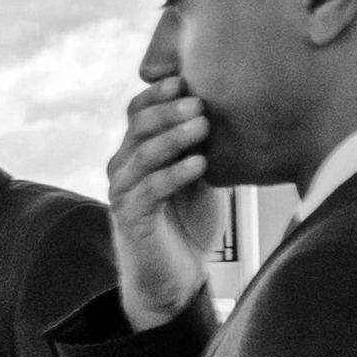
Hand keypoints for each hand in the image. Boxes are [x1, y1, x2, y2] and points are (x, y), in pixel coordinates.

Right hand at [105, 85, 216, 329]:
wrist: (175, 278)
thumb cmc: (188, 224)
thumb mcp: (197, 176)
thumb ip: (202, 146)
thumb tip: (234, 110)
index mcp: (135, 152)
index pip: (137, 111)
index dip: (157, 94)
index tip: (186, 79)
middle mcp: (122, 167)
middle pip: (137, 126)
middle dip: (169, 110)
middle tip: (199, 103)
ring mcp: (123, 192)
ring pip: (143, 153)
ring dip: (174, 136)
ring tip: (203, 126)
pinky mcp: (131, 217)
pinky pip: (151, 188)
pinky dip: (176, 173)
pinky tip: (200, 164)